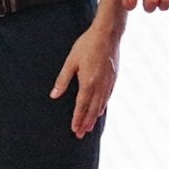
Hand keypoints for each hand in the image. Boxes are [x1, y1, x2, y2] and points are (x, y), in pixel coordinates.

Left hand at [51, 18, 121, 138]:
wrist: (107, 34)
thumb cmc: (87, 45)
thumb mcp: (71, 61)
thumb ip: (63, 80)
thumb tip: (54, 95)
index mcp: (88, 82)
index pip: (81, 106)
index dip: (77, 119)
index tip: (74, 130)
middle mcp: (100, 86)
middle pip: (92, 110)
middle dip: (85, 123)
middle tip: (80, 135)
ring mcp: (108, 83)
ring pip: (101, 105)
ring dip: (94, 118)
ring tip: (89, 128)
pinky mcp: (113, 78)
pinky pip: (107, 97)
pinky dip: (103, 107)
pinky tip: (100, 111)